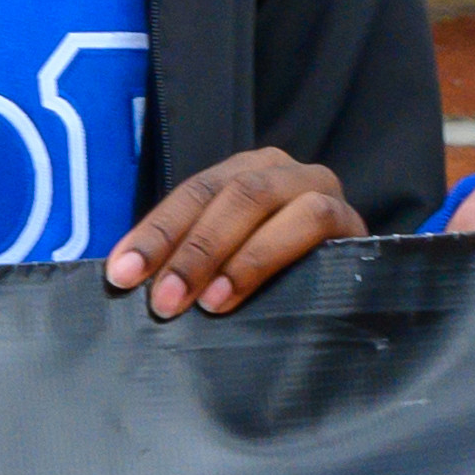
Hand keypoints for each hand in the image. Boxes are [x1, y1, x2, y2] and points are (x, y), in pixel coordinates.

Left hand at [103, 151, 362, 318]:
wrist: (353, 285)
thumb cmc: (276, 276)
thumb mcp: (226, 264)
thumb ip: (189, 263)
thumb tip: (130, 282)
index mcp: (241, 173)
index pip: (190, 193)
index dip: (154, 232)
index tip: (121, 274)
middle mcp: (277, 171)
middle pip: (222, 194)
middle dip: (185, 248)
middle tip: (160, 300)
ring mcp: (316, 187)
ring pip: (259, 201)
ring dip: (223, 253)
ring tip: (200, 303)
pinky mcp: (347, 216)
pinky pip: (309, 220)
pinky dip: (264, 255)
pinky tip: (236, 293)